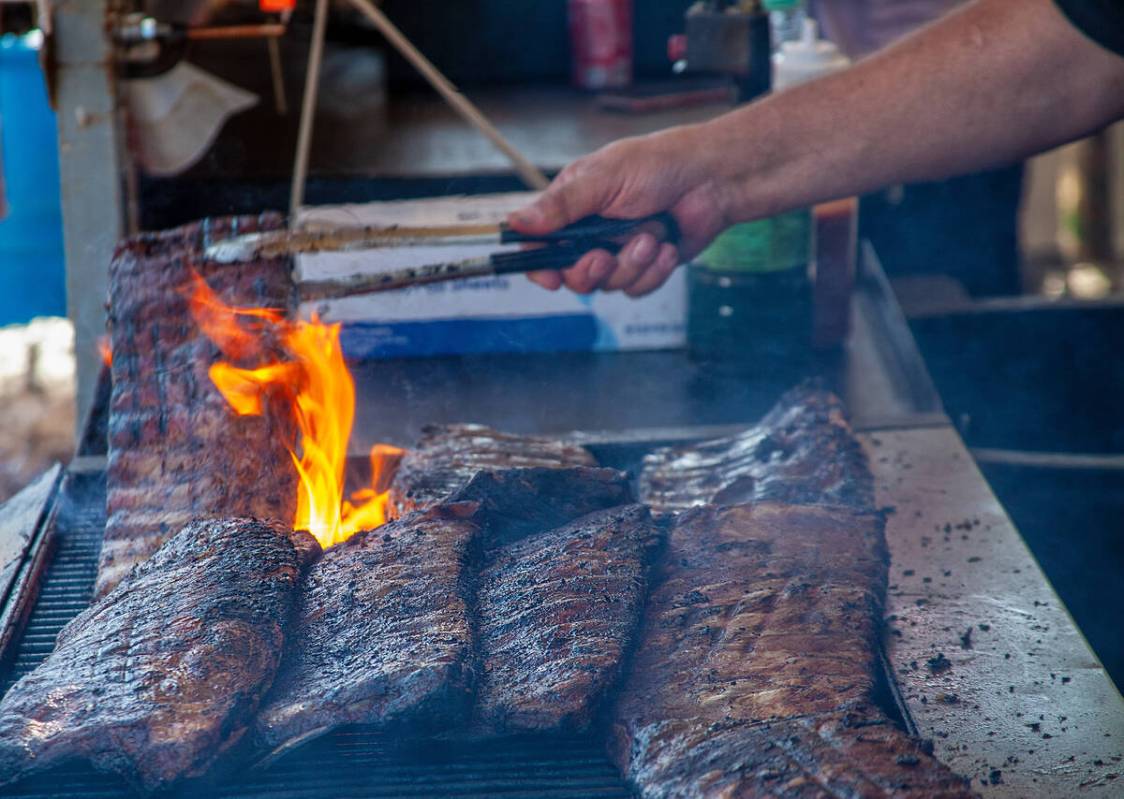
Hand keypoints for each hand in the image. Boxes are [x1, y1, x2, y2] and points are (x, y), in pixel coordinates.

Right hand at [507, 126, 731, 295]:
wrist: (713, 180)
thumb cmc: (659, 165)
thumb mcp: (604, 179)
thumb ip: (561, 206)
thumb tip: (516, 222)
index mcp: (572, 205)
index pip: (539, 244)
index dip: (540, 265)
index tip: (550, 278)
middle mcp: (591, 231)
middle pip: (570, 274)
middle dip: (589, 271)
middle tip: (604, 257)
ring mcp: (618, 251)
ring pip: (607, 285)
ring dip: (631, 265)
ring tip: (652, 238)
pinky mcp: (645, 266)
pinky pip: (636, 288)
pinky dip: (654, 271)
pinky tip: (669, 247)